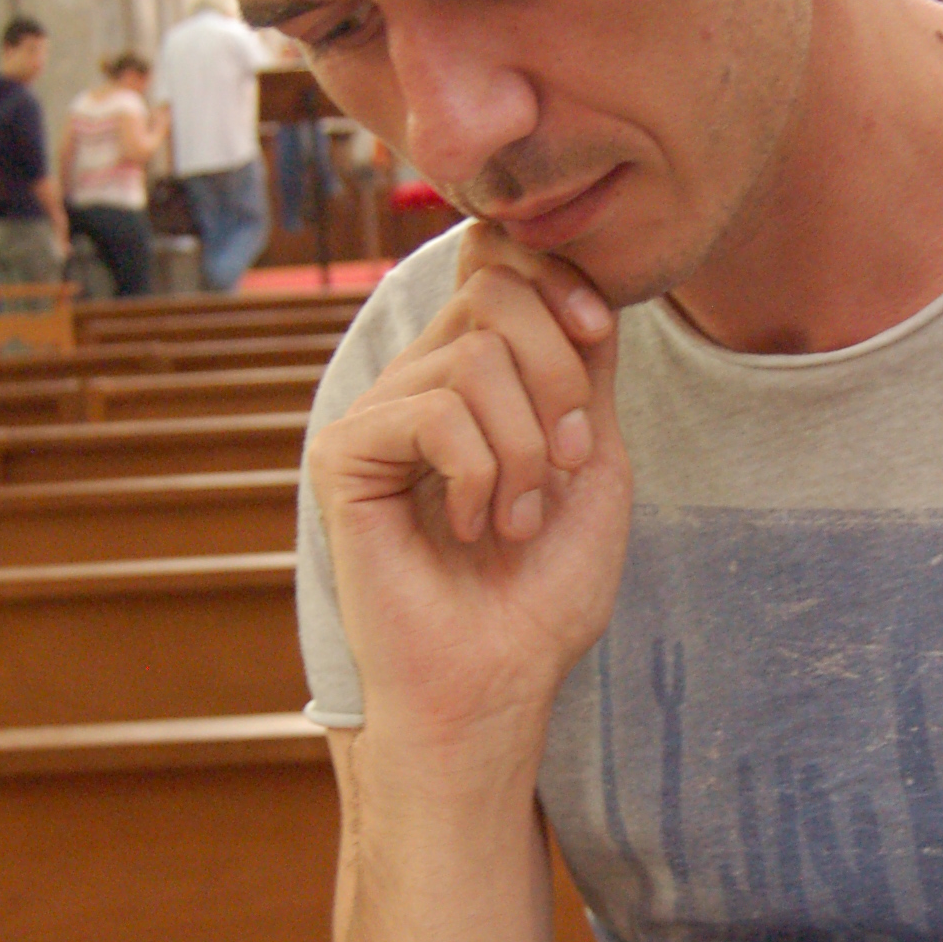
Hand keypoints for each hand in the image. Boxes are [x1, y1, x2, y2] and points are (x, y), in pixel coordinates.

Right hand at [309, 222, 631, 750]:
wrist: (498, 678)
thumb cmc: (542, 589)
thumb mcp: (591, 458)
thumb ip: (581, 367)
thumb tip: (571, 281)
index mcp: (473, 377)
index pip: (497, 263)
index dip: (555, 278)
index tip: (601, 336)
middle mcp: (418, 382)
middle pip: (492, 291)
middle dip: (558, 372)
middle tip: (568, 464)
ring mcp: (375, 414)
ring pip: (473, 354)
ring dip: (526, 446)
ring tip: (517, 519)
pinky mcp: (341, 453)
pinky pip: (432, 411)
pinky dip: (478, 473)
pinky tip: (469, 526)